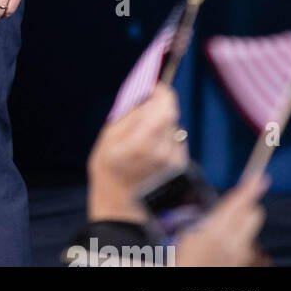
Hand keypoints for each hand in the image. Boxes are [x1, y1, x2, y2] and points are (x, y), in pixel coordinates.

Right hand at [87, 84, 187, 221]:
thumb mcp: (109, 135)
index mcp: (143, 142)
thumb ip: (131, 115)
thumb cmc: (109, 166)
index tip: (155, 87)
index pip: (165, 108)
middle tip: (144, 110)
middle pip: (171, 115)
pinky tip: (152, 148)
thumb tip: (149, 96)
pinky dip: (167, 138)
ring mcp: (174, 162)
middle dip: (159, 108)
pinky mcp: (180, 168)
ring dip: (163, 124)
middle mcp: (164, 152)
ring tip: (145, 135)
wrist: (121, 203)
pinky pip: (177, 141)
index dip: (162, 93)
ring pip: (175, 128)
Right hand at [174, 172, 269, 267]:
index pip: (237, 206)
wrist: (191, 285)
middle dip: (246, 205)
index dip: (249, 190)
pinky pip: (244, 242)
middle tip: (233, 201)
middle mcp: (234, 243)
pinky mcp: (240, 262)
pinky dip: (237, 235)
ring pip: (249, 228)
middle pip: (253, 214)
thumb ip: (199, 223)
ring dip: (240, 221)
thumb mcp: (183, 237)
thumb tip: (207, 213)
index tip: (260, 177)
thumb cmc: (182, 263)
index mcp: (215, 233)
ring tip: (219, 224)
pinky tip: (219, 240)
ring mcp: (240, 254)